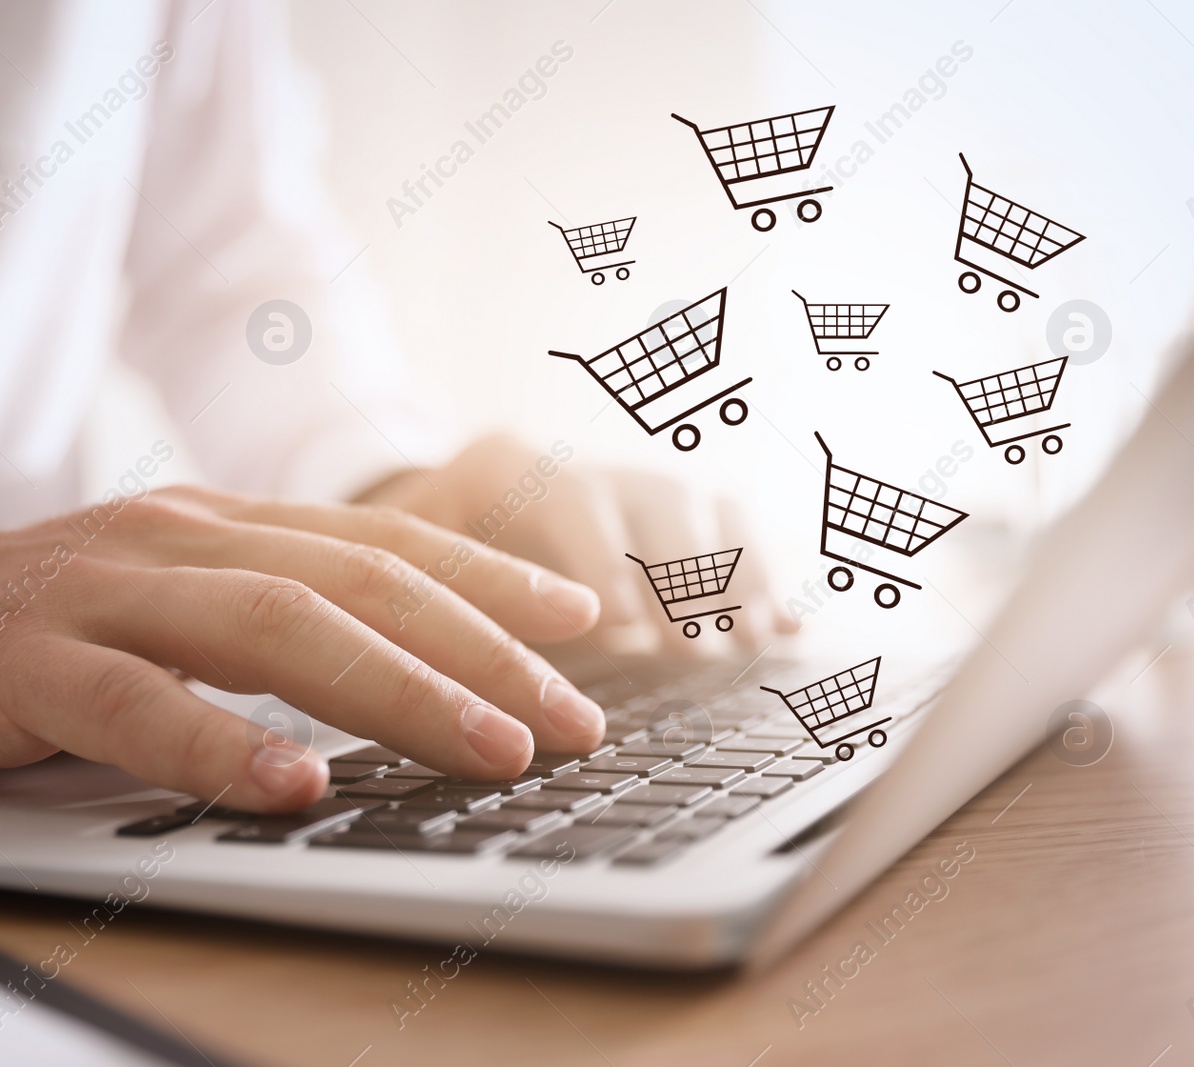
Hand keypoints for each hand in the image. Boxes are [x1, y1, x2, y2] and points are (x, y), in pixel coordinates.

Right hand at [0, 488, 606, 810]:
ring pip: (273, 628)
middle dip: (481, 649)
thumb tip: (381, 682)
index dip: (488, 579)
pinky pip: (134, 704)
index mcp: (211, 525)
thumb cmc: (12, 636)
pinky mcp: (19, 660)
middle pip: (357, 583)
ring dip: (397, 690)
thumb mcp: (152, 608)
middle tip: (574, 717)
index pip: (378, 543)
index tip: (580, 623)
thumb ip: (253, 624)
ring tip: (492, 749)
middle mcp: (171, 538)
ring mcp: (96, 592)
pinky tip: (292, 786)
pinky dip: (219, 744)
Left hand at [360, 435, 792, 657]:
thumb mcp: (403, 564)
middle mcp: (587, 466)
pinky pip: (741, 531)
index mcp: (508, 467)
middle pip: (656, 502)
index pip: (569, 501)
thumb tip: (464, 667)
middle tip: (697, 647)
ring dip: (735, 574)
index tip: (621, 625)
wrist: (441, 518)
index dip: (601, 560)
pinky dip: (768, 574)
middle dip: (682, 576)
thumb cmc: (415, 555)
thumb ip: (431, 599)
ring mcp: (641, 488)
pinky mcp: (680, 519)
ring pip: (709, 509)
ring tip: (750, 638)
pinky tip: (791, 626)